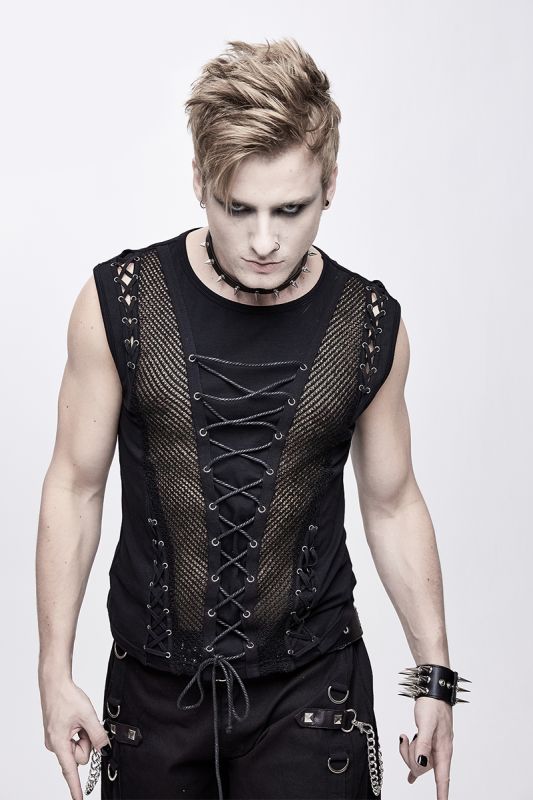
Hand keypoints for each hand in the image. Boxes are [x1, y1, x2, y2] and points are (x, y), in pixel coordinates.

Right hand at [39, 675, 110, 799]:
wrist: (55, 684)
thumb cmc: (67, 697)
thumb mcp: (88, 715)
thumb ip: (98, 734)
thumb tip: (104, 748)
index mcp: (60, 743)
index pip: (70, 770)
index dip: (76, 787)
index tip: (80, 799)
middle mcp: (55, 745)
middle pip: (80, 756)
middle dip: (87, 741)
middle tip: (84, 724)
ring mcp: (56, 741)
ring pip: (78, 747)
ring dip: (83, 735)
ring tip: (78, 719)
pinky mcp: (58, 735)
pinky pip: (74, 740)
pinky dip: (79, 732)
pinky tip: (75, 720)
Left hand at [399, 696, 452, 799]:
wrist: (433, 690)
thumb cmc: (432, 705)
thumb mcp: (427, 723)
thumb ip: (424, 744)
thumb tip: (422, 763)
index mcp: (444, 750)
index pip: (443, 778)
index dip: (442, 794)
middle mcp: (440, 752)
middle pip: (422, 769)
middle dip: (409, 757)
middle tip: (407, 738)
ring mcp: (434, 748)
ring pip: (417, 761)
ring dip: (408, 751)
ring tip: (406, 736)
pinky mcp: (427, 743)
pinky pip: (418, 758)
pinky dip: (412, 763)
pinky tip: (410, 778)